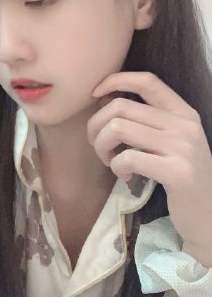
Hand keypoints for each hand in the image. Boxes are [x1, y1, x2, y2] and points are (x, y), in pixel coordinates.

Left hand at [87, 72, 211, 251]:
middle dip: (97, 126)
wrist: (208, 216)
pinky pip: (127, 157)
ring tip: (111, 161)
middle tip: (101, 148)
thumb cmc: (182, 178)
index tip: (95, 94)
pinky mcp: (176, 172)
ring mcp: (183, 147)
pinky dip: (117, 167)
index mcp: (184, 112)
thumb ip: (149, 122)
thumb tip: (105, 101)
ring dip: (102, 146)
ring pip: (117, 128)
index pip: (147, 80)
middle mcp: (185, 124)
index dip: (115, 80)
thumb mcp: (172, 142)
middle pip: (121, 106)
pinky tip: (127, 177)